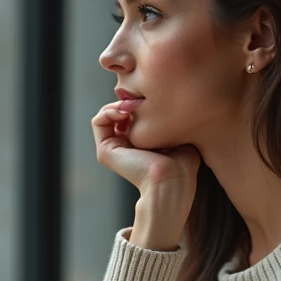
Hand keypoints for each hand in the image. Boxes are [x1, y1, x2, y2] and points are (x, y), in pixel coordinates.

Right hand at [92, 103, 199, 249]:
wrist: (172, 180)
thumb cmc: (182, 164)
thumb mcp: (177, 135)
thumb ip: (168, 122)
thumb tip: (166, 105)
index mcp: (139, 144)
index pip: (131, 115)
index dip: (139, 103)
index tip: (152, 100)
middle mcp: (124, 146)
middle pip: (118, 113)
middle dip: (127, 101)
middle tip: (141, 101)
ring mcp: (113, 149)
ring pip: (106, 115)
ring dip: (117, 104)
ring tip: (132, 106)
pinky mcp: (105, 151)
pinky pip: (98, 122)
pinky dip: (108, 110)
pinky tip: (125, 111)